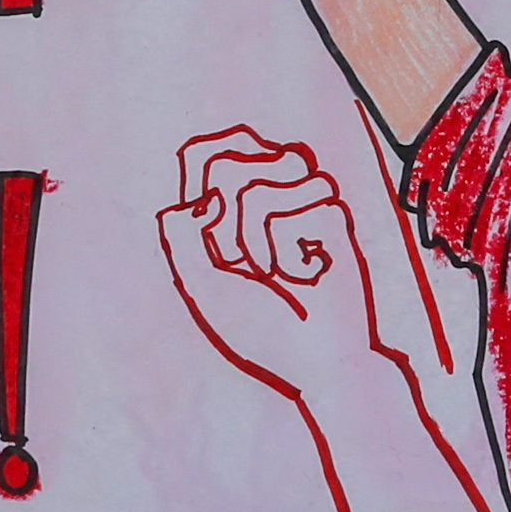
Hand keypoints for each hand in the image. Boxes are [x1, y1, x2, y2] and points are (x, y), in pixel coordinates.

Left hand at [159, 126, 389, 388]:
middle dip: (219, 227)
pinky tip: (302, 274)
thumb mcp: (203, 287)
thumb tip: (195, 201)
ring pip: (251, 184)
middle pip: (224, 162)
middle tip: (242, 267)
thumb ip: (181, 239)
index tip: (204, 223)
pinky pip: (288, 208)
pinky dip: (286, 251)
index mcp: (232, 208)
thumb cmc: (261, 329)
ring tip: (269, 272)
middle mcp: (268, 193)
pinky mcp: (329, 210)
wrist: (318, 360)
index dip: (197, 171)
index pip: (204, 151)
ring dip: (249, 240)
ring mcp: (300, 199)